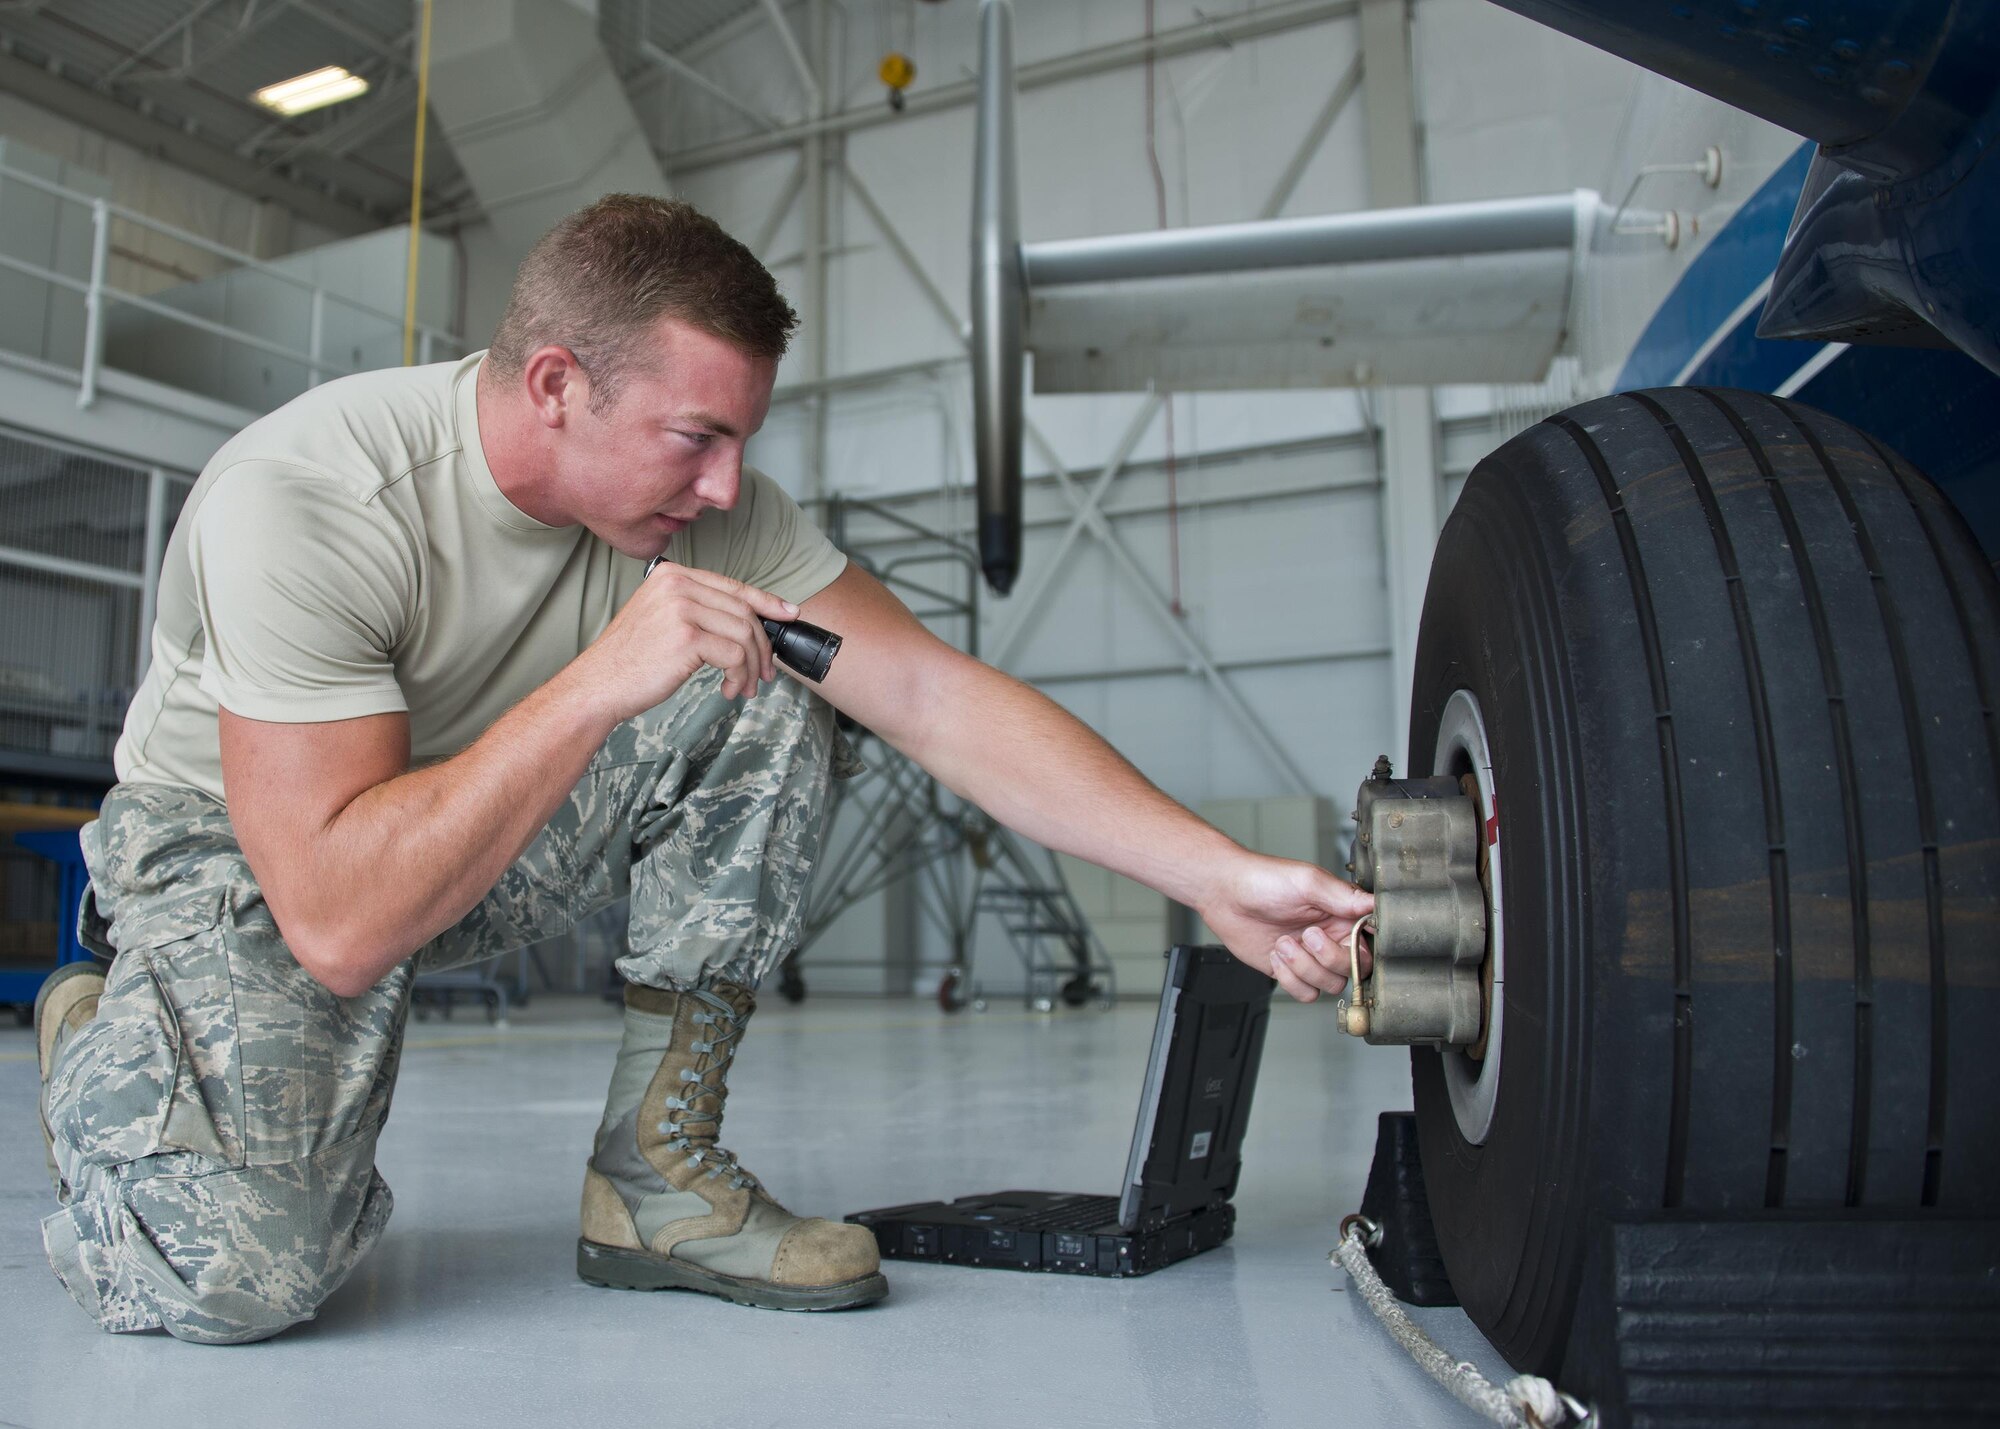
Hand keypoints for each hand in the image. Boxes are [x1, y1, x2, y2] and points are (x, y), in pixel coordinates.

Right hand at [572, 563, 797, 719]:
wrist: (598, 684)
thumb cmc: (631, 660)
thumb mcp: (662, 620)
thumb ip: (698, 610)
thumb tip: (748, 621)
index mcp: (672, 575)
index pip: (733, 585)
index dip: (766, 601)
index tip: (790, 614)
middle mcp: (676, 584)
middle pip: (744, 610)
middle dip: (761, 646)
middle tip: (764, 674)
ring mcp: (681, 608)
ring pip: (744, 633)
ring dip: (752, 667)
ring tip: (744, 687)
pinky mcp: (686, 636)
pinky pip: (735, 655)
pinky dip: (739, 677)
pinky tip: (728, 690)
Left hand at [1195, 851, 1372, 1002]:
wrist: (1225, 894)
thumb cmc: (1264, 880)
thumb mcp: (1308, 882)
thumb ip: (1344, 896)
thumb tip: (1377, 904)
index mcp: (1342, 914)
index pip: (1372, 942)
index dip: (1360, 947)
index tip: (1344, 939)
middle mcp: (1331, 937)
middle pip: (1355, 970)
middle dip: (1328, 958)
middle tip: (1306, 935)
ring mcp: (1311, 957)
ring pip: (1331, 984)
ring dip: (1304, 967)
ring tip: (1283, 943)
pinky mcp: (1291, 971)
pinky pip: (1306, 993)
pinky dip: (1291, 979)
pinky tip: (1276, 956)